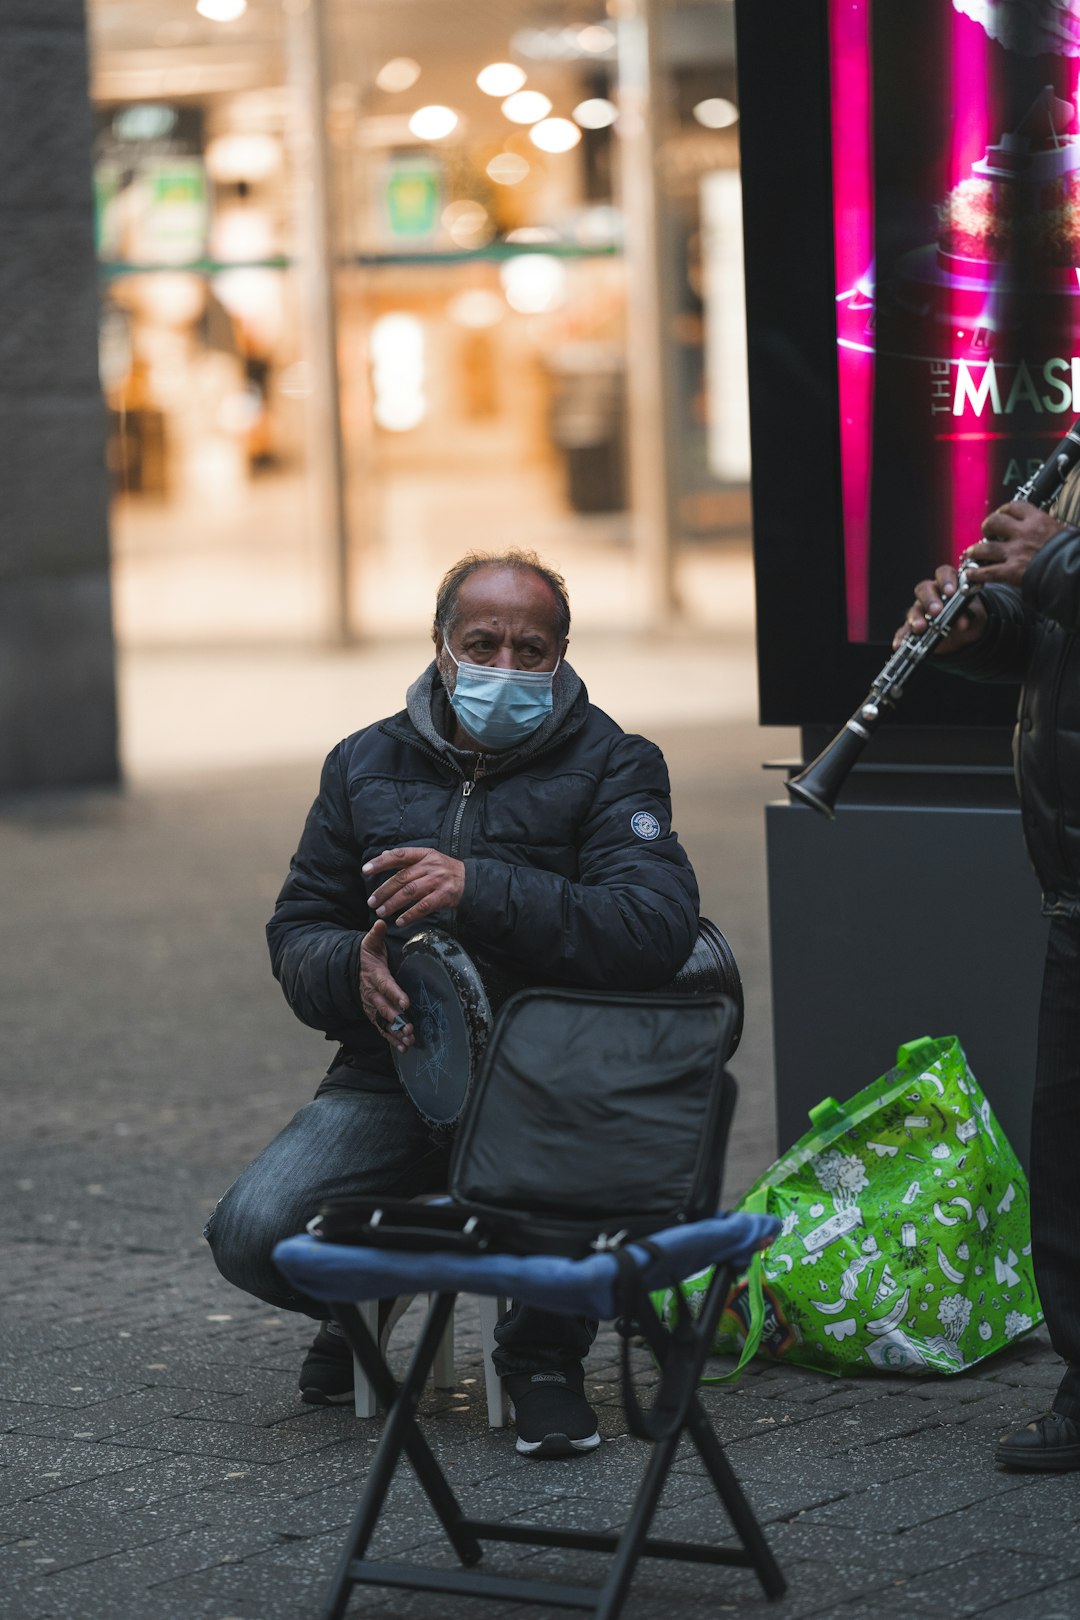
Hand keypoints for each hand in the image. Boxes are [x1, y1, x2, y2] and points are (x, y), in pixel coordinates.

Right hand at [359, 920, 412, 1051]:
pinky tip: (403, 1048)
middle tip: (410, 1028)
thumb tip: (381, 921)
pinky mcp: (373, 1015)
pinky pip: (382, 1029)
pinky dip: (391, 1039)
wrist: (349, 972)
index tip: (406, 1003)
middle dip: (396, 1019)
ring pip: (383, 1022)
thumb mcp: (369, 943)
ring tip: (408, 1041)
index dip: (395, 995)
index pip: (385, 986)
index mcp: (375, 976)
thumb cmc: (365, 956)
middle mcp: (372, 994)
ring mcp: (371, 1007)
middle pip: (384, 1009)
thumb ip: (376, 934)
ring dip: (395, 1033)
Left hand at [362, 846, 465, 927]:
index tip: (365, 870)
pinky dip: (410, 914)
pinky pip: (423, 907)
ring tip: (381, 912)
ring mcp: (438, 881)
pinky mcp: (444, 896)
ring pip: (410, 893)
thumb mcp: (428, 858)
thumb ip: (407, 858)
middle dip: (384, 891)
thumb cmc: (445, 870)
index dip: (381, 862)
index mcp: (424, 854)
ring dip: (393, 904)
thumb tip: (383, 854)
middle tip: (371, 902)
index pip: (399, 855)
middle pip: (402, 878)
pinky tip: (400, 921)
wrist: (471, 881)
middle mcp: (430, 866)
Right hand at [892, 565, 986, 652]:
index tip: (951, 592)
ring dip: (916, 618)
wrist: (964, 635)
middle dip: (930, 600)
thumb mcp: (973, 615)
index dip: (946, 581)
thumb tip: (962, 622)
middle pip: (924, 589)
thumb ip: (967, 615)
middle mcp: (931, 594)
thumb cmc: (967, 617)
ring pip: (913, 610)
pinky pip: (904, 631)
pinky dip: (901, 637)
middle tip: (937, 611)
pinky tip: (899, 644)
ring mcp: (919, 611)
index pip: (944, 574)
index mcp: (947, 585)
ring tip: (920, 628)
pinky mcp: (913, 627)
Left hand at [962, 500, 1064, 587]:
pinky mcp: (1012, 571)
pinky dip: (975, 574)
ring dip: (975, 551)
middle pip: (995, 522)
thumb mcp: (1062, 531)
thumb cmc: (1071, 553)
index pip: (1014, 506)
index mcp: (1038, 520)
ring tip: (970, 553)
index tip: (1001, 514)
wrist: (1073, 571)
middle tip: (986, 533)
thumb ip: (1048, 528)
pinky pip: (987, 572)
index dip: (1004, 510)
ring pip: (985, 547)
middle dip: (987, 526)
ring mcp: (1015, 552)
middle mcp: (1023, 533)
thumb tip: (1047, 527)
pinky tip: (969, 574)